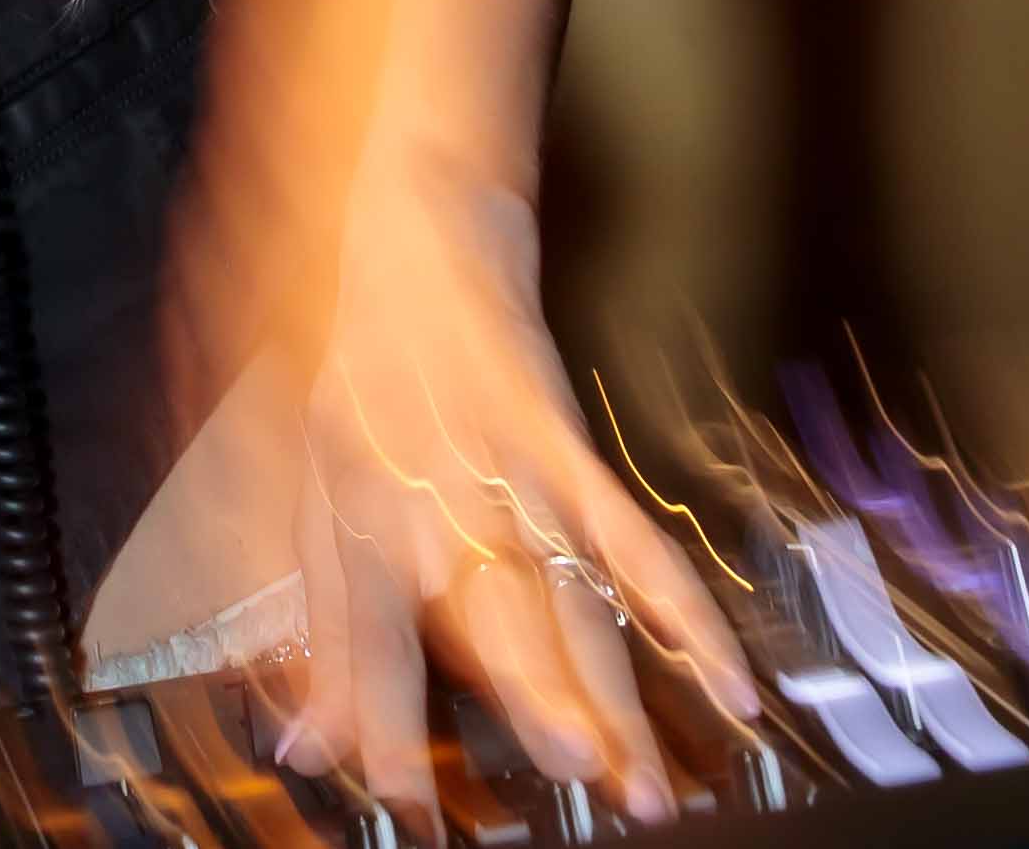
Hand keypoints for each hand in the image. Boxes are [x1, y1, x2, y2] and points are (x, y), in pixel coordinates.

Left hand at [282, 184, 756, 832]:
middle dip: (536, 705)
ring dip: (614, 694)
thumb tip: (303, 745)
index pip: (374, 647)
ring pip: (572, 602)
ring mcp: (512, 475)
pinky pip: (633, 540)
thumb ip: (316, 630)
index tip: (412, 812)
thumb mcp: (307, 490)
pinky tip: (725, 678)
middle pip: (494, 624)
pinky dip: (684, 610)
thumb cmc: (355, 367)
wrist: (413, 237)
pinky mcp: (567, 447)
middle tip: (574, 780)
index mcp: (361, 521)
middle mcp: (438, 504)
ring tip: (642, 783)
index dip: (388, 733)